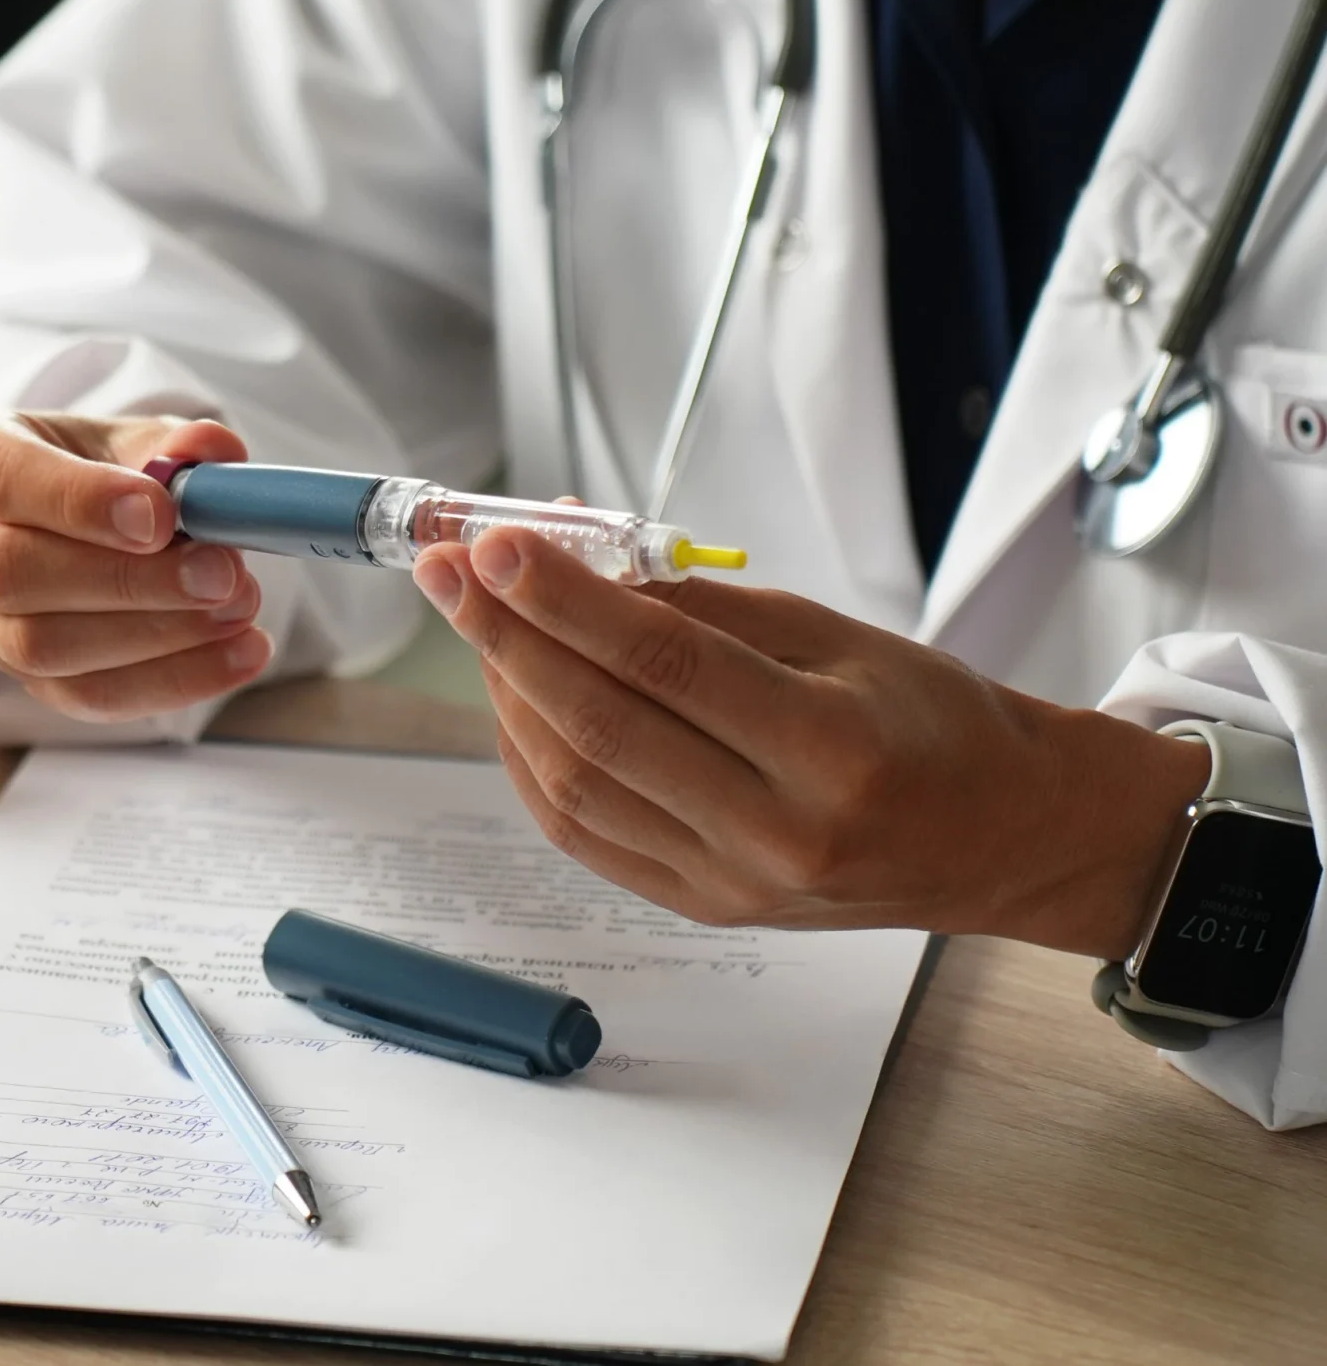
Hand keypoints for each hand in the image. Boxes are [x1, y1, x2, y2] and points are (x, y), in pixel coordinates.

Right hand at [0, 411, 271, 720]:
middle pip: (11, 573)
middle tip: (222, 574)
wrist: (83, 518)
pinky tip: (238, 655)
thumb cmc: (100, 469)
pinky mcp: (18, 674)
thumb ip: (174, 442)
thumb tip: (210, 453)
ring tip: (239, 611)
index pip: (2, 479)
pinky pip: (83, 695)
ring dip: (155, 636)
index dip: (81, 503)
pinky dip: (169, 681)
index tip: (162, 519)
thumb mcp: (134, 437)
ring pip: (42, 647)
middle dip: (126, 582)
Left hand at [413, 528, 1209, 954]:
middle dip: (507, 639)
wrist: (1003, 836)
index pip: (664, 664)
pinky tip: (514, 698)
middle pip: (600, 728)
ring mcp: (732, 883)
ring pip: (575, 787)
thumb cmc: (934, 722)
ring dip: (508, 695)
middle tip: (450, 571)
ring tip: (480, 622)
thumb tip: (576, 563)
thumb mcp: (838, 637)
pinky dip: (531, 762)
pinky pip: (583, 834)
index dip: (564, 601)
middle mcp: (777, 832)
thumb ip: (703, 607)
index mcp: (831, 752)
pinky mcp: (700, 908)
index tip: (494, 545)